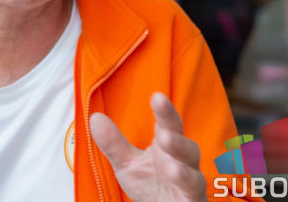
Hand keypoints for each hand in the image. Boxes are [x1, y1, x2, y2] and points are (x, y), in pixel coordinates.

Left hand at [90, 92, 207, 201]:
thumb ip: (113, 143)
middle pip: (182, 139)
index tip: (156, 95)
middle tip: (160, 105)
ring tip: (165, 138)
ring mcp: (190, 179)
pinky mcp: (193, 199)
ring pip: (191, 162)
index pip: (167, 124)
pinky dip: (186, 178)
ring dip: (179, 149)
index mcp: (167, 146)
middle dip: (172, 122)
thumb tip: (95, 117)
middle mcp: (182, 160)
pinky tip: (175, 171)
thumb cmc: (151, 186)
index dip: (164, 110)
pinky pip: (193, 188)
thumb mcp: (127, 164)